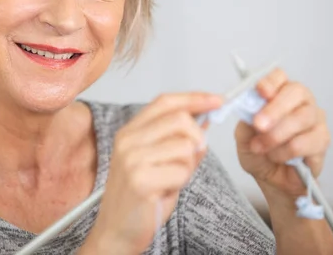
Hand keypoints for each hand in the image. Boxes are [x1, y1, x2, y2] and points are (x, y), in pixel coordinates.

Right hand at [81, 93, 220, 254]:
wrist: (116, 232)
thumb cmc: (137, 199)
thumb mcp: (156, 162)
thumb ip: (177, 140)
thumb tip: (203, 119)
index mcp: (129, 132)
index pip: (165, 101)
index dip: (194, 98)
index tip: (216, 100)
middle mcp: (127, 141)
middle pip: (180, 119)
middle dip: (197, 138)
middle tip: (194, 156)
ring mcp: (132, 159)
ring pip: (185, 146)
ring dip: (188, 166)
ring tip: (171, 179)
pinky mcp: (141, 180)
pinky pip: (182, 171)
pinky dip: (182, 182)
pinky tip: (166, 190)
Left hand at [235, 68, 329, 197]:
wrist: (271, 179)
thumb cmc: (259, 151)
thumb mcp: (243, 134)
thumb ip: (244, 117)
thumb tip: (238, 104)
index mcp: (279, 93)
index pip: (279, 76)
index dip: (270, 81)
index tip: (260, 92)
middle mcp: (301, 101)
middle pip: (296, 92)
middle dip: (275, 109)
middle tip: (259, 125)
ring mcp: (315, 119)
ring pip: (301, 118)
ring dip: (276, 135)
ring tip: (261, 148)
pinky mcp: (322, 140)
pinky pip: (305, 142)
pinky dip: (286, 151)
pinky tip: (277, 157)